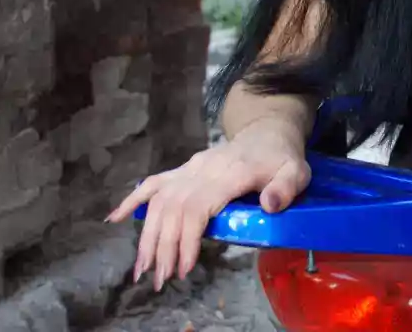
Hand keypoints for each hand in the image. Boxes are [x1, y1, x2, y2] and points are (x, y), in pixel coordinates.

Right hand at [106, 115, 310, 290]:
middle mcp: (204, 169)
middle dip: (164, 246)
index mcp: (230, 173)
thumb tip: (269, 204)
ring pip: (160, 201)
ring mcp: (190, 169)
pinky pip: (153, 182)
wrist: (267, 132)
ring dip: (147, 235)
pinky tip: (115, 219)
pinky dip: (133, 200)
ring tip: (141, 268)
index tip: (184, 267)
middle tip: (160, 279)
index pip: (199, 206)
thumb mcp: (296, 172)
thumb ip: (286, 188)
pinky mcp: (183, 170)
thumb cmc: (282, 158)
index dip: (188, 238)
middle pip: (174, 208)